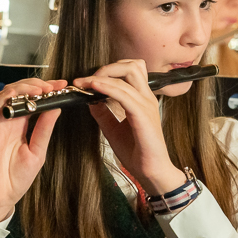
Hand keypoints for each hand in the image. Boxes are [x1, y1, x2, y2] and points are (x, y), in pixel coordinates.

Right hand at [0, 78, 65, 222]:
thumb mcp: (38, 151)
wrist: (1, 197)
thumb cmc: (16, 178)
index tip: (62, 85)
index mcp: (21, 125)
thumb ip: (44, 129)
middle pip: (19, 91)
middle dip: (36, 84)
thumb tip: (56, 108)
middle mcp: (10, 121)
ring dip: (23, 87)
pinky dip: (7, 97)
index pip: (33, 99)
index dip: (46, 89)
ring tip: (40, 89)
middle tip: (53, 85)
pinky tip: (20, 95)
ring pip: (6, 94)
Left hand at [73, 60, 184, 196]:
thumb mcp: (113, 129)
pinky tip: (93, 88)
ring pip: (128, 74)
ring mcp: (146, 105)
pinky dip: (107, 87)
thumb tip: (89, 99)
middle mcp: (146, 98)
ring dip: (103, 75)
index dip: (107, 70)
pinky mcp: (143, 115)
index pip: (129, 71)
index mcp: (141, 100)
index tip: (86, 80)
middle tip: (88, 79)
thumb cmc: (137, 152)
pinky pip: (124, 94)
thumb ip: (103, 112)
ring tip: (85, 83)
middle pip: (132, 65)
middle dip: (107, 67)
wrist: (151, 171)